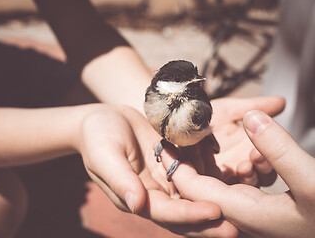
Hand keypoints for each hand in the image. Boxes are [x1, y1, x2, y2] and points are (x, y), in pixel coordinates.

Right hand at [78, 105, 237, 236]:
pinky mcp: (178, 162)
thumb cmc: (98, 137)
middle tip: (240, 226)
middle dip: (212, 222)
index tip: (214, 212)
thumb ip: (120, 180)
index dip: (189, 214)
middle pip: (188, 214)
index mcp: (138, 198)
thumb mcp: (104, 156)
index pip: (167, 213)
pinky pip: (199, 173)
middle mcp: (157, 194)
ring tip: (247, 202)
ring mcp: (169, 179)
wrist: (105, 119)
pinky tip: (239, 175)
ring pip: (198, 196)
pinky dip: (216, 177)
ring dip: (221, 201)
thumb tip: (137, 206)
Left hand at [161, 110, 314, 237]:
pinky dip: (237, 166)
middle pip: (203, 187)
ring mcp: (254, 211)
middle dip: (191, 162)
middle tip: (175, 138)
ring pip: (221, 184)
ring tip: (201, 142)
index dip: (179, 167)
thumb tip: (254, 118)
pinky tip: (242, 152)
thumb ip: (279, 149)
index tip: (165, 142)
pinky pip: (240, 183)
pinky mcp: (265, 206)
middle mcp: (244, 215)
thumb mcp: (313, 181)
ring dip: (214, 162)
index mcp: (246, 214)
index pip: (196, 190)